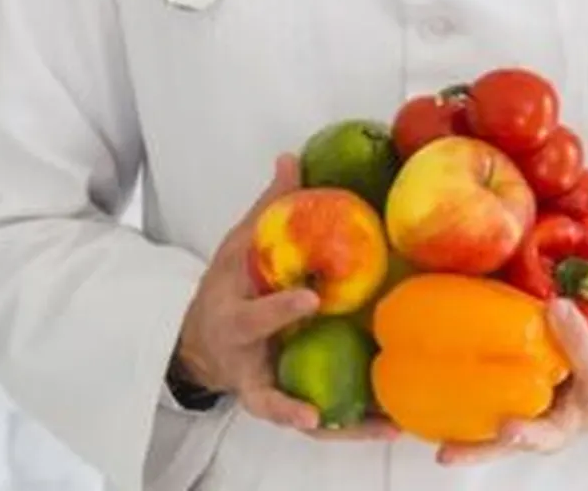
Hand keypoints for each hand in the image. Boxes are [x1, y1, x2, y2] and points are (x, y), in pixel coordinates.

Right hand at [175, 154, 399, 440]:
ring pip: (296, 418)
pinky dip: (347, 429)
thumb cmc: (226, 287)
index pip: (254, 316)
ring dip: (338, 430)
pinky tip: (389, 427)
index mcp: (234, 318)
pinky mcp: (280, 404)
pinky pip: (316, 423)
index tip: (310, 298)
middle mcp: (246, 362)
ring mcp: (262, 388)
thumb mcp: (238, 246)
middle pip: (266, 389)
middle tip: (326, 409)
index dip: (278, 310)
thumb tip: (291, 158)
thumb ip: (268, 209)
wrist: (197, 339)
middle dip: (289, 402)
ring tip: (386, 427)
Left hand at [436, 254, 587, 464]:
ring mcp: (545, 412)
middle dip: (530, 433)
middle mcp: (575, 409)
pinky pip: (490, 420)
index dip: (577, 341)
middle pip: (552, 432)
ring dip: (482, 446)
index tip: (559, 306)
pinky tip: (428, 431)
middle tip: (509, 426)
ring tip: (448, 452)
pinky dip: (464, 431)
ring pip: (514, 438)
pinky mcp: (520, 404)